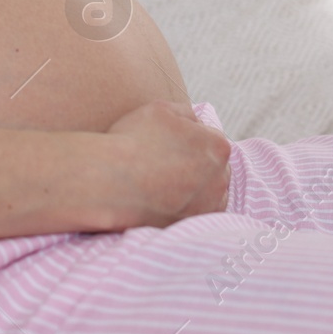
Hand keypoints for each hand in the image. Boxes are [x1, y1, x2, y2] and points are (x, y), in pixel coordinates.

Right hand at [99, 101, 231, 228]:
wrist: (112, 180)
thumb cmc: (135, 140)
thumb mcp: (162, 109)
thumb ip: (187, 113)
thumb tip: (196, 123)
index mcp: (218, 146)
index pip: (210, 137)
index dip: (188, 137)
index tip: (169, 142)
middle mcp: (221, 178)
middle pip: (212, 166)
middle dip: (196, 162)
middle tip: (167, 161)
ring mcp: (209, 205)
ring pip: (209, 190)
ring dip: (195, 185)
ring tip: (166, 181)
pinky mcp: (192, 224)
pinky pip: (199, 212)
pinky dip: (189, 205)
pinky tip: (170, 198)